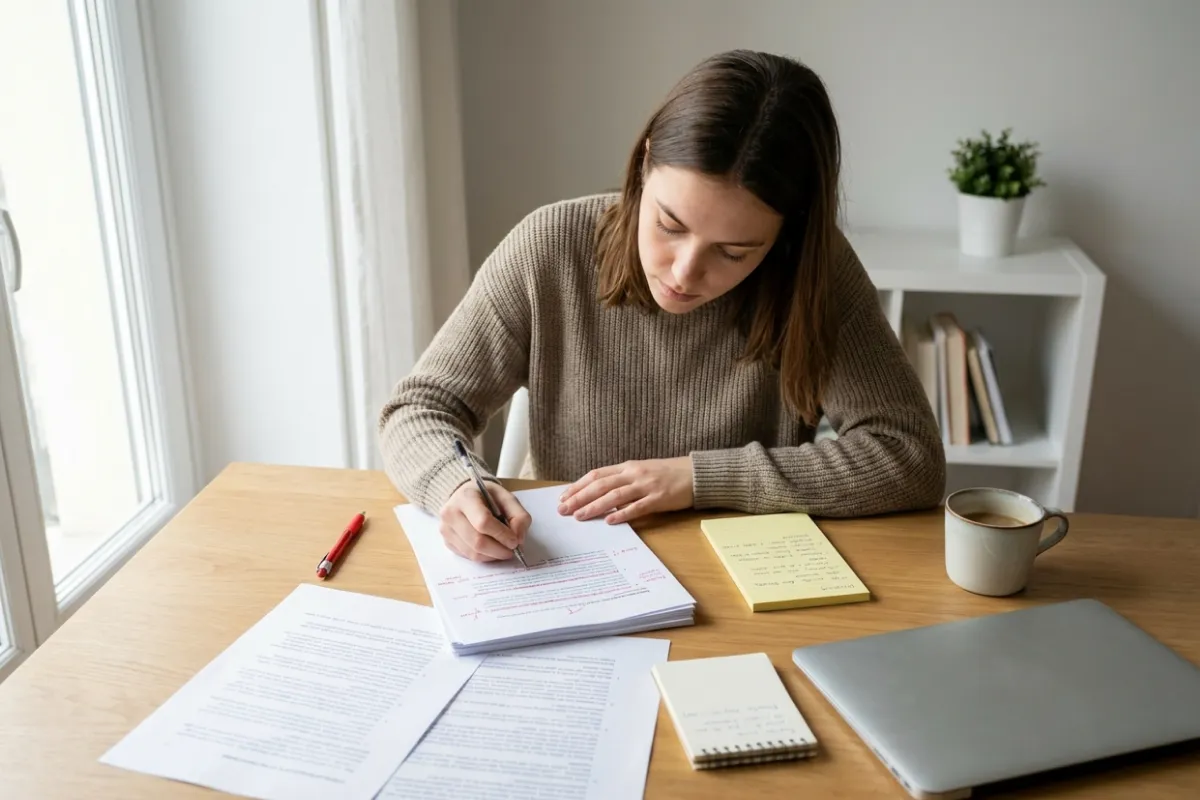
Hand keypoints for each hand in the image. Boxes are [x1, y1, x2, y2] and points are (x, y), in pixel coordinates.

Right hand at [438, 481, 531, 561]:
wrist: (465, 496)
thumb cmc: (487, 496)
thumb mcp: (507, 498)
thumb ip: (519, 516)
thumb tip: (518, 539)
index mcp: (466, 497)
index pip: (483, 522)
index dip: (502, 535)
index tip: (515, 541)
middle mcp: (451, 513)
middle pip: (477, 541)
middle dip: (499, 550)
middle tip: (512, 550)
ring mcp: (446, 529)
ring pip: (472, 552)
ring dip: (492, 556)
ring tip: (503, 550)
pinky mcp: (447, 541)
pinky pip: (467, 556)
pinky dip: (483, 557)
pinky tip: (491, 549)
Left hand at [557, 457, 693, 523]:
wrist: (695, 474)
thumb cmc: (666, 474)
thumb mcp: (641, 472)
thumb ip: (621, 481)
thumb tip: (598, 495)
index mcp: (627, 467)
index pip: (596, 475)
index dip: (578, 485)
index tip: (563, 497)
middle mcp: (634, 474)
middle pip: (601, 485)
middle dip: (580, 497)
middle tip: (563, 510)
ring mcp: (646, 485)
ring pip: (615, 495)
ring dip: (595, 506)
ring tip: (580, 516)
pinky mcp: (659, 498)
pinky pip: (637, 507)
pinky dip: (622, 514)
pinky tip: (610, 521)